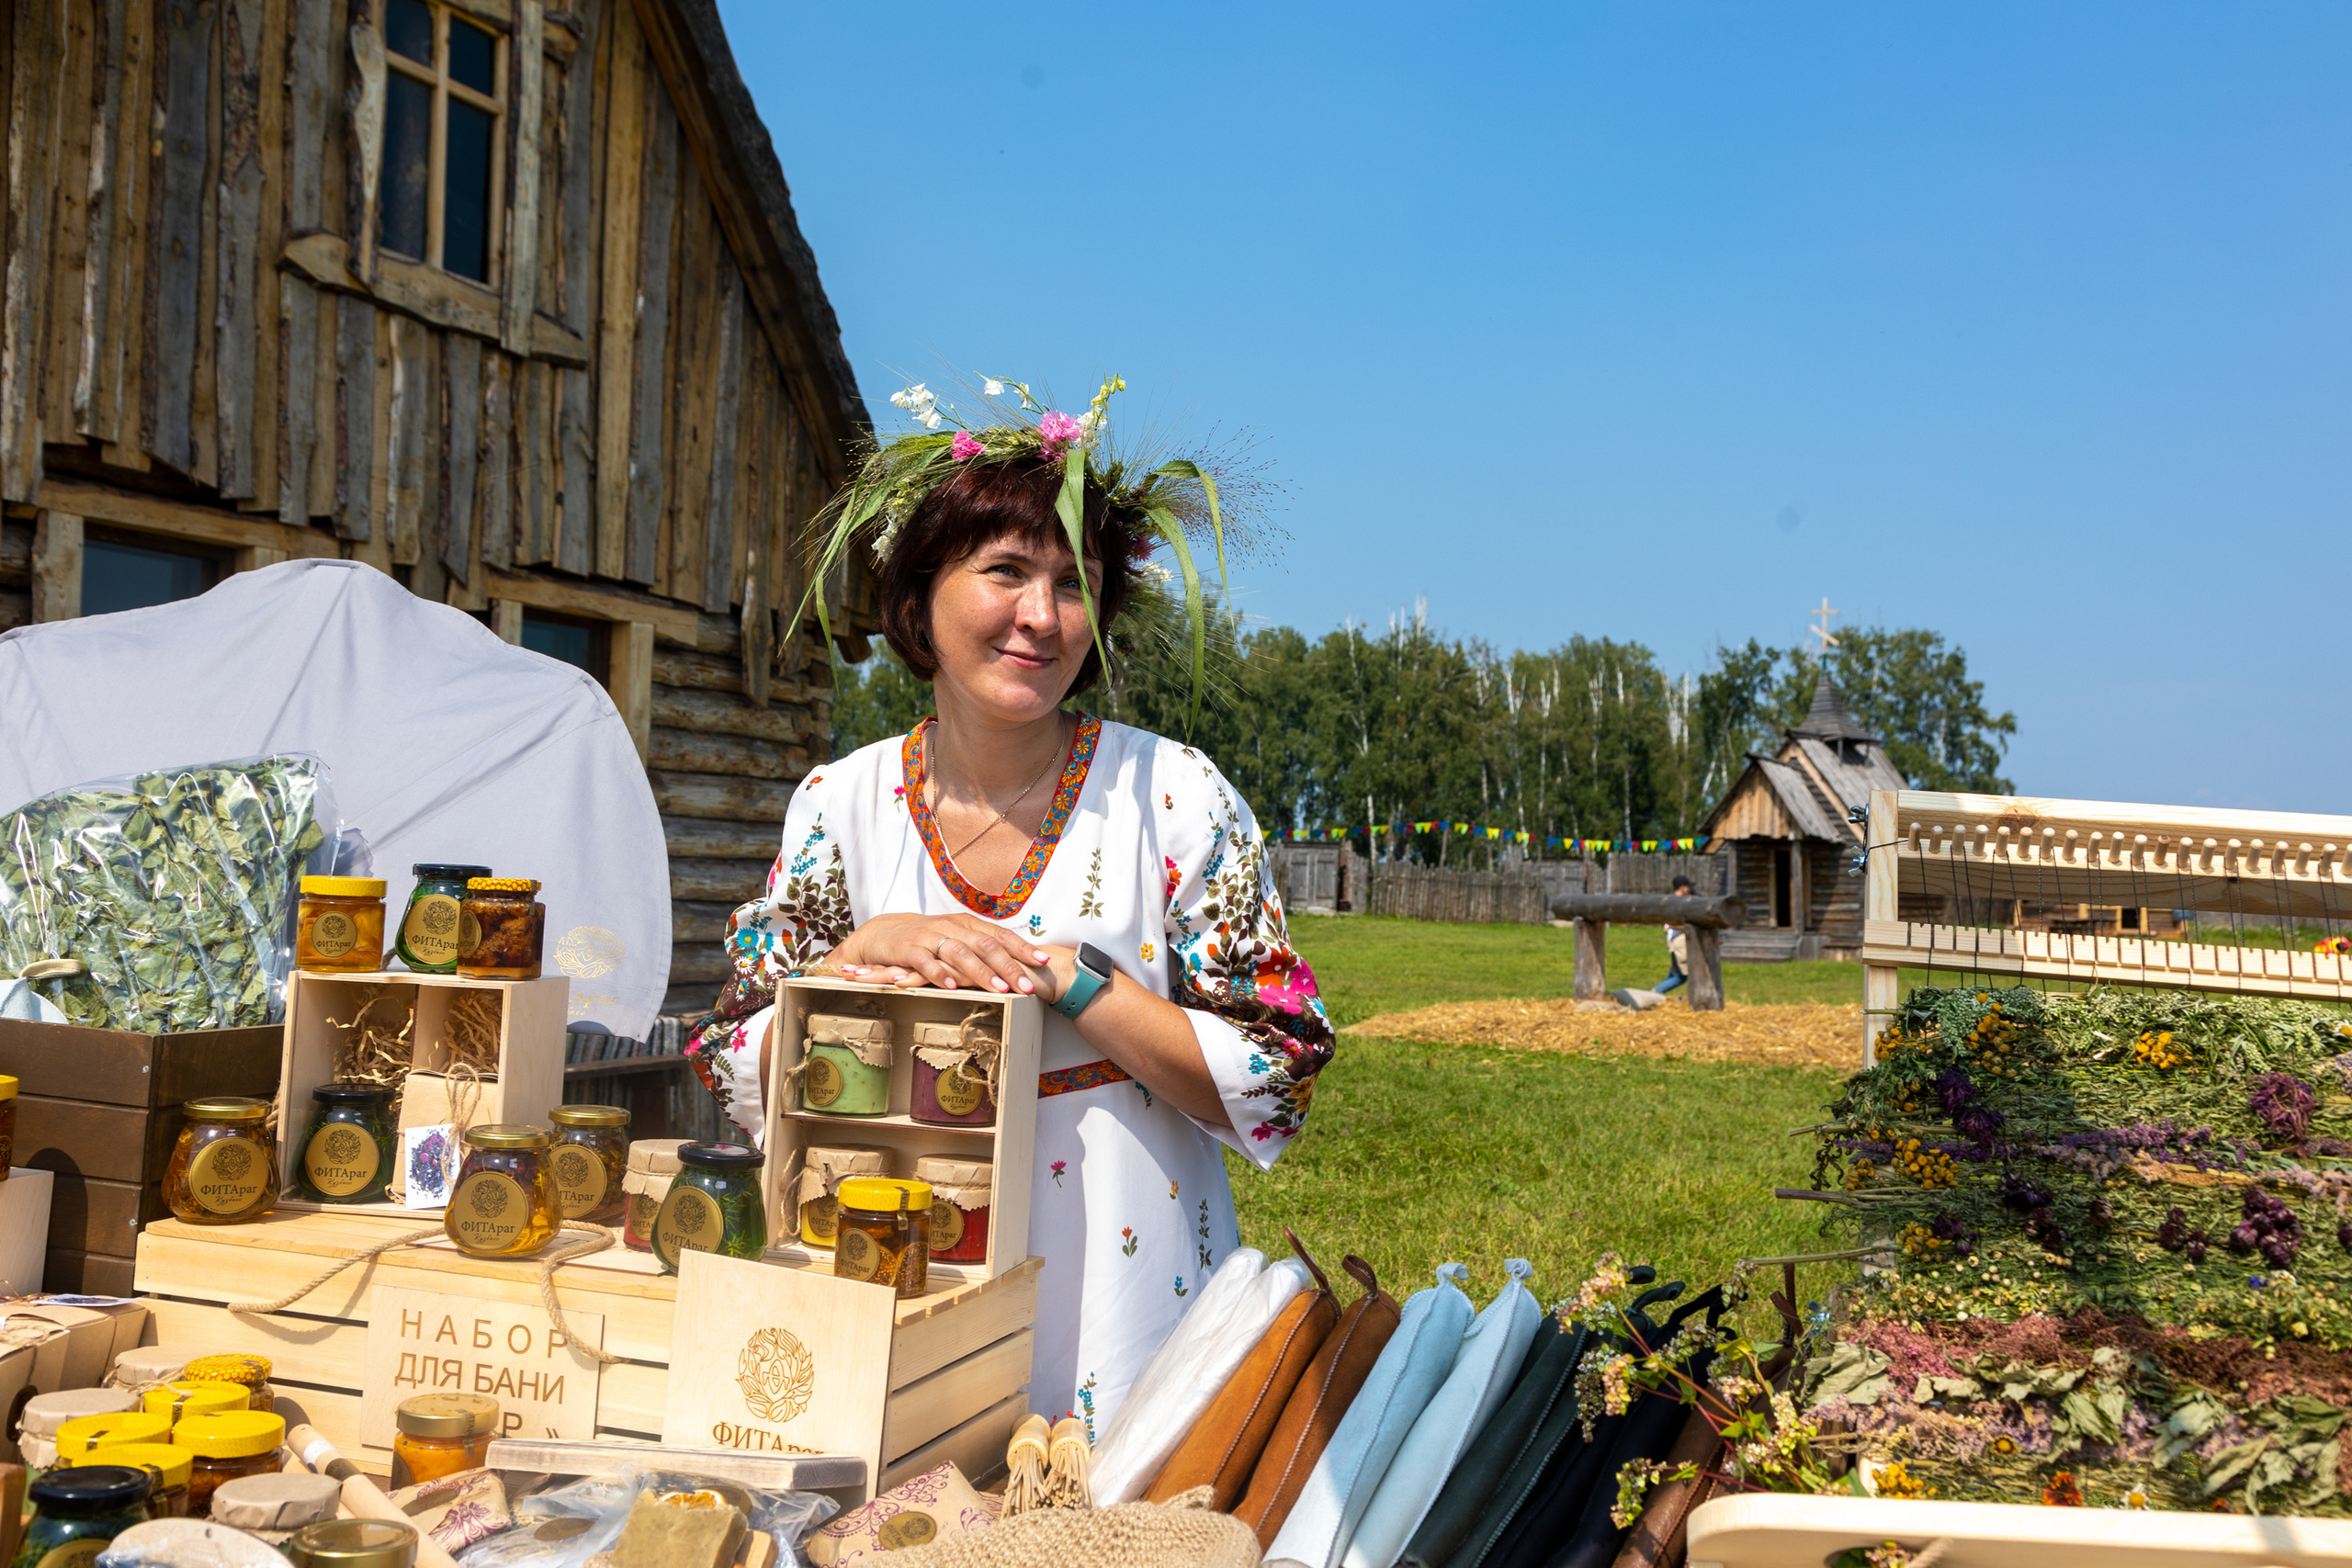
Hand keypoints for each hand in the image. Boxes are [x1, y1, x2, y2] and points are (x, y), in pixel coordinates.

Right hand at [830, 913, 1056, 994]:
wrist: (884, 933)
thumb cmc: (928, 939)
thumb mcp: (957, 938)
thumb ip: (981, 948)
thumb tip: (1015, 964)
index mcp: (968, 924)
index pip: (1000, 935)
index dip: (1023, 948)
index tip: (1044, 961)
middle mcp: (952, 927)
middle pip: (985, 945)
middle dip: (1009, 967)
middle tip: (1027, 986)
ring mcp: (931, 937)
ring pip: (960, 952)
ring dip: (981, 972)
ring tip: (999, 989)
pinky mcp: (909, 949)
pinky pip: (926, 961)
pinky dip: (939, 973)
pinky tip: (952, 987)